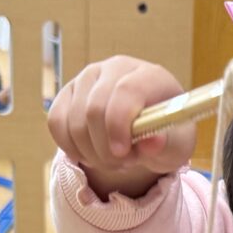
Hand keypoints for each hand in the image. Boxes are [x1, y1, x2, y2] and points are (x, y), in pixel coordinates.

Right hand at [47, 56, 192, 199]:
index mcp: (150, 76)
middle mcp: (117, 68)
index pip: (125, 92)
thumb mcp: (176, 146)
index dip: (119, 125)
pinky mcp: (67, 92)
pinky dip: (70, 147)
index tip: (122, 154)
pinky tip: (90, 154)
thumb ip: (166, 144)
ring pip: (74, 120)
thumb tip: (153, 142)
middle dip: (105, 149)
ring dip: (90, 152)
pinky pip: (56, 123)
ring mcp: (88, 77)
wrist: (147, 133)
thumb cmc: (165, 136)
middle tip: (122, 164)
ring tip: (111, 160)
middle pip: (94, 110)